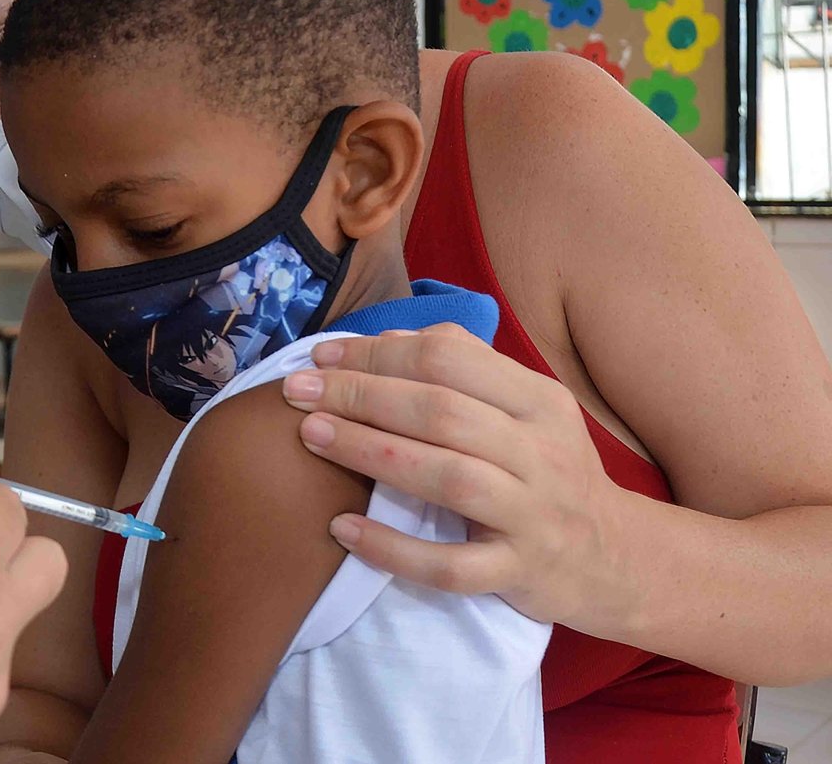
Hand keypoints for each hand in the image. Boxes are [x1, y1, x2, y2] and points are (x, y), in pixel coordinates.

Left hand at [282, 324, 635, 628]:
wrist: (615, 557)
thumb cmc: (548, 470)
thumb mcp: (527, 409)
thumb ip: (466, 371)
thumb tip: (382, 340)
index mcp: (537, 399)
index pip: (449, 356)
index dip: (378, 351)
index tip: (323, 356)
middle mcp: (540, 451)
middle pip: (441, 411)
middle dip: (360, 394)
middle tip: (299, 390)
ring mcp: (532, 515)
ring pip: (447, 477)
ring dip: (370, 453)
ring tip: (311, 436)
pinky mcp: (519, 573)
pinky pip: (451, 566)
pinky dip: (394, 549)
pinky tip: (343, 530)